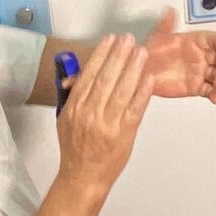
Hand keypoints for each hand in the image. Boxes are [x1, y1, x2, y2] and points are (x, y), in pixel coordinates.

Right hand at [54, 34, 152, 191]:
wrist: (83, 176)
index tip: (110, 40)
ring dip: (133, 68)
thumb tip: (78, 75)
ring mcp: (107, 123)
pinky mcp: (124, 133)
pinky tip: (149, 78)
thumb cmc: (75, 148)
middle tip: (128, 39)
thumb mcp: (65, 119)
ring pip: (121, 90)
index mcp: (75, 107)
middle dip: (118, 55)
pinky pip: (135, 109)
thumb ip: (74, 97)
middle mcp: (90, 113)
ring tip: (141, 52)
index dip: (101, 54)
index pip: (89, 74)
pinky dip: (142, 93)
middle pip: (105, 78)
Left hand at [143, 8, 215, 103]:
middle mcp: (200, 57)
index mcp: (195, 42)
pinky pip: (210, 90)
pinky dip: (215, 94)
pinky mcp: (196, 87)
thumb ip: (165, 24)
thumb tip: (169, 11)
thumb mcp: (157, 37)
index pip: (213, 40)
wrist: (142, 73)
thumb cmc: (150, 53)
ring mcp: (199, 72)